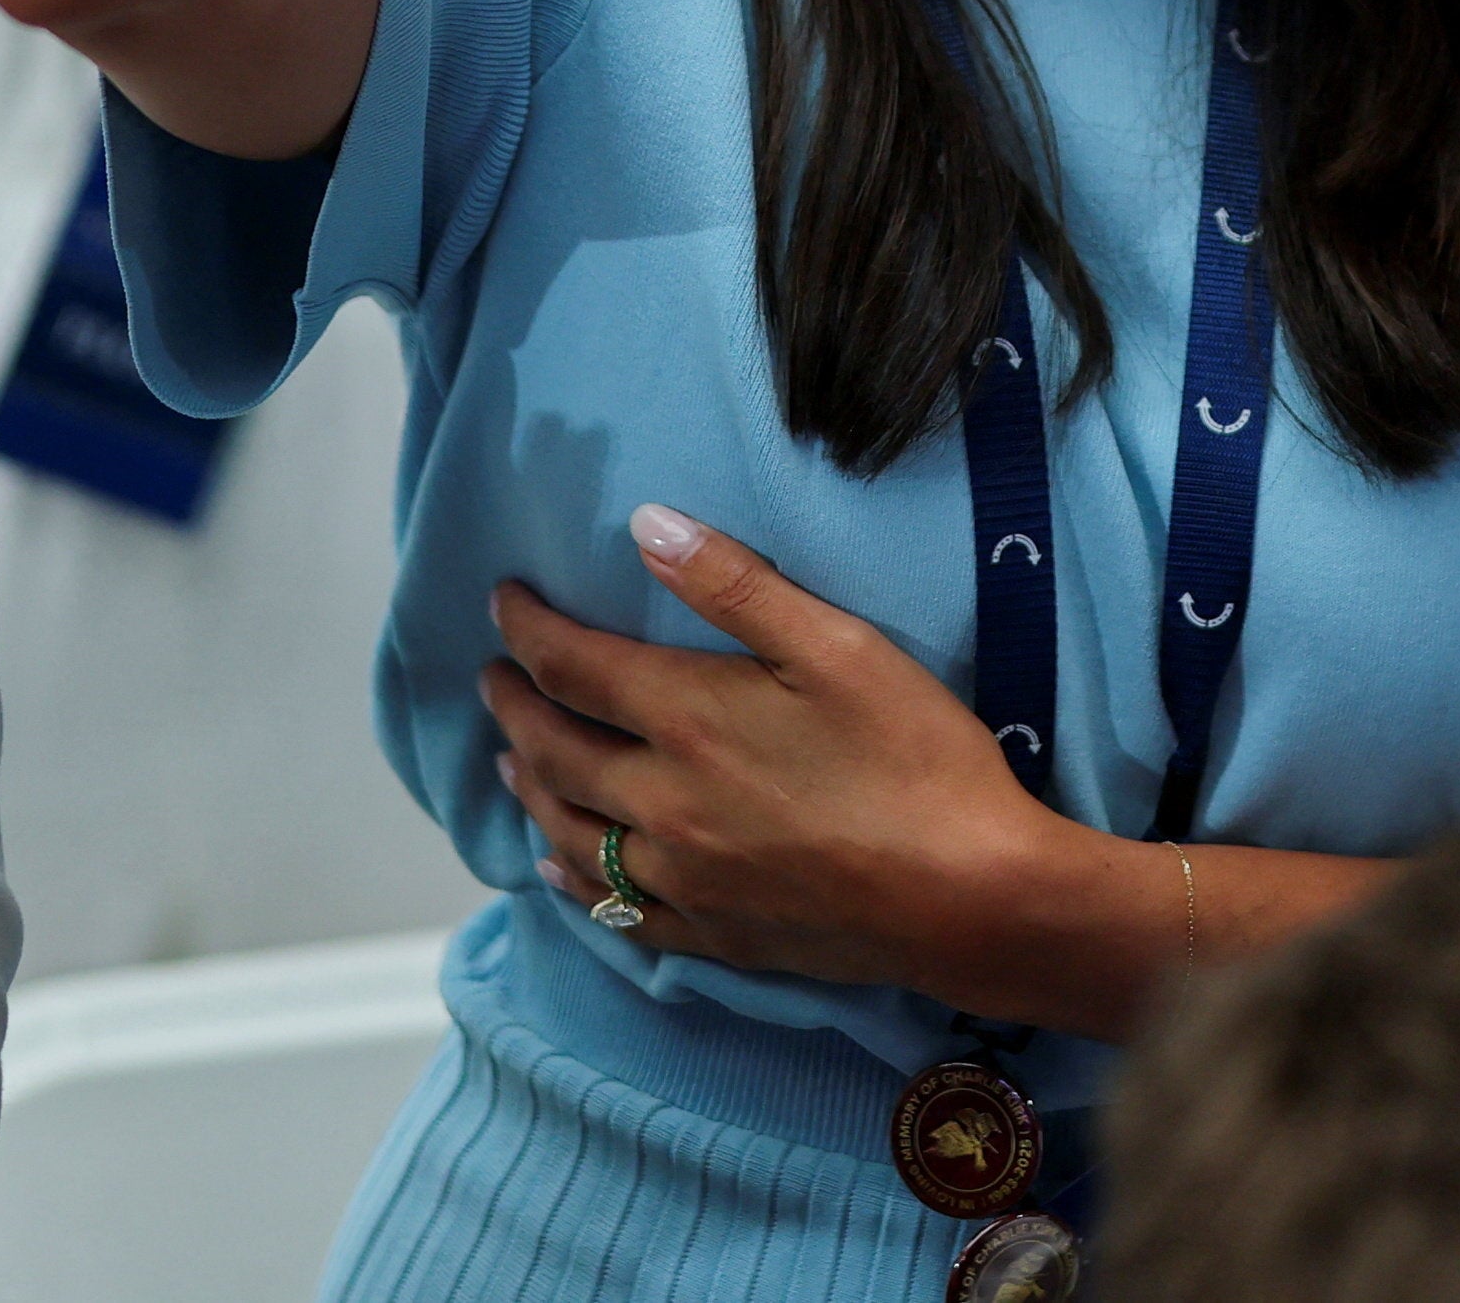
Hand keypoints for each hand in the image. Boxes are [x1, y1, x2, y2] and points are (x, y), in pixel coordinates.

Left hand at [481, 507, 1058, 1000]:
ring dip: (530, 786)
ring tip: (508, 760)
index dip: (528, 630)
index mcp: (689, 720)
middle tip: (491, 678)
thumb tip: (646, 525)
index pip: (575, 666)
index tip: (503, 602)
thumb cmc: (916, 760)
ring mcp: (683, 879)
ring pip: (571, 831)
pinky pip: (615, 910)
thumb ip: (736, 586)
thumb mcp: (838, 647)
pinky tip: (559, 869)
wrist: (967, 899)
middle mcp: (664, 803)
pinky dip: (574, 883)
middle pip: (556, 750)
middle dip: (513, 706)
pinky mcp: (713, 934)